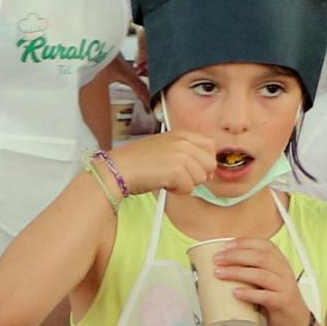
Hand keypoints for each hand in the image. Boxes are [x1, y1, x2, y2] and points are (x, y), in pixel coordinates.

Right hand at [109, 128, 224, 197]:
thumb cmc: (135, 162)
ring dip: (185, 184)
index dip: (204, 161)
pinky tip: (163, 184)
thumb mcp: (164, 147)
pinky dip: (177, 191)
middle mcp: (184, 142)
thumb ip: (185, 151)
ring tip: (166, 178)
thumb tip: (205, 168)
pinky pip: (189, 188)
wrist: (116, 170)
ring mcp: (181, 155)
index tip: (194, 169)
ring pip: (201, 178)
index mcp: (181, 134)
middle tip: (178, 176)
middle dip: (196, 174)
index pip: (210, 146)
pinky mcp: (177, 170)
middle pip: (210, 164)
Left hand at [200, 233, 312, 325]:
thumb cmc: (275, 298)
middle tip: (217, 259)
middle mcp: (284, 272)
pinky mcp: (282, 303)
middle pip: (262, 258)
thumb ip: (249, 270)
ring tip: (219, 273)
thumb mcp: (264, 280)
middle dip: (236, 256)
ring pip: (262, 275)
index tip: (226, 245)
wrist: (295, 321)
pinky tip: (235, 292)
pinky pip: (266, 297)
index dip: (245, 242)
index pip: (265, 246)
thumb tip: (219, 264)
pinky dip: (249, 293)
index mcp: (279, 263)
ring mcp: (284, 287)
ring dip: (238, 272)